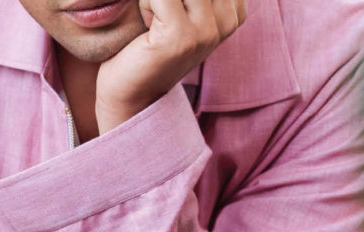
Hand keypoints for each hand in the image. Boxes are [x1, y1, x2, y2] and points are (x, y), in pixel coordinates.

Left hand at [95, 0, 246, 131]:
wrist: (129, 91)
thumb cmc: (145, 44)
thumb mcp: (173, 6)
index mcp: (234, 8)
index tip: (170, 12)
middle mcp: (229, 18)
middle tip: (159, 15)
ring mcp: (208, 29)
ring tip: (154, 19)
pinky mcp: (181, 37)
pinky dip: (145, 3)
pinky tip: (147, 27)